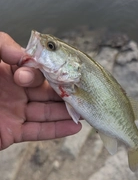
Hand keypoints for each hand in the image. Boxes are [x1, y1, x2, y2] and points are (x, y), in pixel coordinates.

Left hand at [0, 32, 81, 149]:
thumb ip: (2, 46)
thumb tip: (28, 57)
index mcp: (7, 71)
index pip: (36, 71)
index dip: (45, 73)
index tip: (48, 76)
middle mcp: (13, 91)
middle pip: (46, 91)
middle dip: (66, 93)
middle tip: (84, 94)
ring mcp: (14, 112)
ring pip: (46, 112)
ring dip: (66, 112)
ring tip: (87, 111)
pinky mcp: (12, 133)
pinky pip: (38, 132)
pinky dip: (56, 130)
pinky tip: (74, 128)